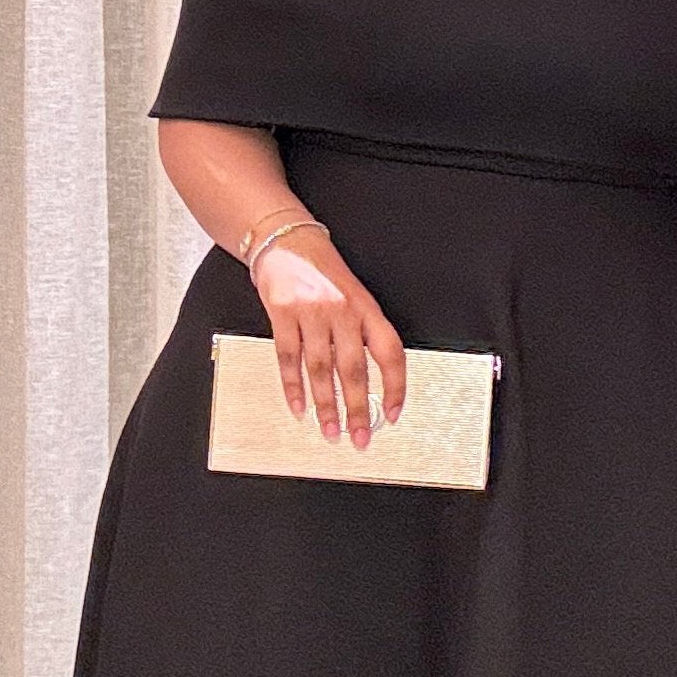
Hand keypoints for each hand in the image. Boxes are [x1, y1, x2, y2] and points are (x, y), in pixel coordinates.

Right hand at [250, 234, 408, 447]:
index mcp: (366, 307)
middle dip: (357, 408)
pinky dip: (292, 386)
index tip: (392, 413)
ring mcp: (311, 311)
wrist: (287, 241)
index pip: (390, 352)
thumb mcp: (354, 295)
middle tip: (360, 436)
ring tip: (330, 429)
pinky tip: (298, 406)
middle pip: (353, 368)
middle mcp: (342, 310)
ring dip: (325, 404)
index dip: (394, 386)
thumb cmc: (323, 271)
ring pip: (320, 367)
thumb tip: (367, 382)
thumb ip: (361, 332)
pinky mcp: (282, 311)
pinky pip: (288, 356)